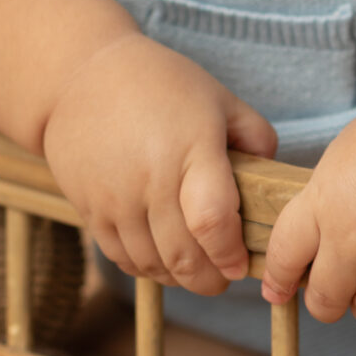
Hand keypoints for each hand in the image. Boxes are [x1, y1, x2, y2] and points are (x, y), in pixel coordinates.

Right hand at [38, 35, 275, 294]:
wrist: (82, 75)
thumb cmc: (160, 83)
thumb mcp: (218, 98)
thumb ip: (255, 137)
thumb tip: (273, 180)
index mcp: (192, 148)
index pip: (212, 222)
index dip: (229, 254)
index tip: (240, 266)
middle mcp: (150, 178)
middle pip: (182, 255)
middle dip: (210, 280)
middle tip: (223, 279)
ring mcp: (115, 197)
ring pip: (151, 263)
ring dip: (178, 278)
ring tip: (195, 272)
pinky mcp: (89, 207)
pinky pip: (120, 256)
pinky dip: (145, 268)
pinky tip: (162, 261)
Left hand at [259, 80, 355, 324]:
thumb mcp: (351, 150)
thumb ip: (331, 192)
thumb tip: (325, 223)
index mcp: (324, 201)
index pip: (284, 254)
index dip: (279, 278)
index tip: (279, 291)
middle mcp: (352, 239)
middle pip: (325, 299)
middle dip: (328, 303)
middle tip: (341, 297)